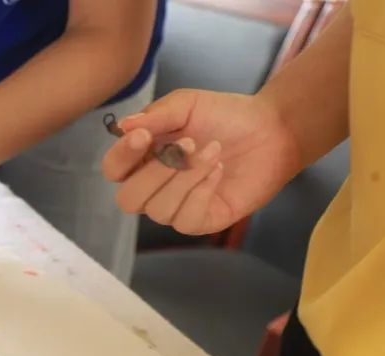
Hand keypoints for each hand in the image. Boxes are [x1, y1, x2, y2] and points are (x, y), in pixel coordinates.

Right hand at [102, 89, 299, 234]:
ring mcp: (177, 207)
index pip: (114, 170)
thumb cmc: (225, 116)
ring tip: (214, 151)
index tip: (143, 135)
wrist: (270, 129)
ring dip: (187, 177)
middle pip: (128, 200)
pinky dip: (202, 192)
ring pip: (159, 210)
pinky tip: (219, 172)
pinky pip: (186, 219)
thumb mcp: (187, 105)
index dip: (122, 156)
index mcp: (143, 159)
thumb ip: (154, 116)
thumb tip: (122, 127)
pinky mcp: (202, 221)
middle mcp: (154, 188)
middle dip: (155, 174)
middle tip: (187, 144)